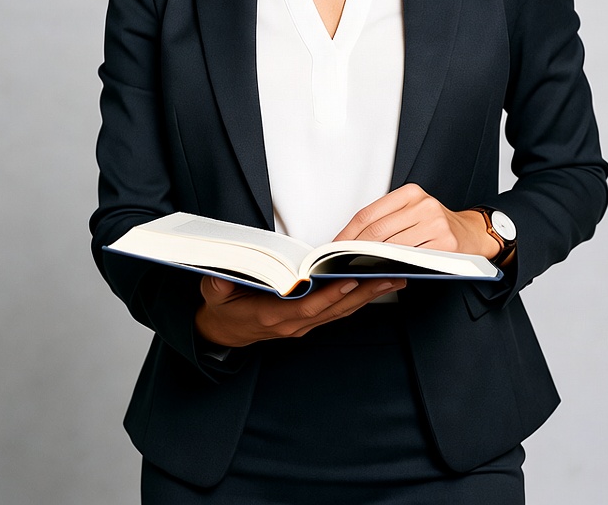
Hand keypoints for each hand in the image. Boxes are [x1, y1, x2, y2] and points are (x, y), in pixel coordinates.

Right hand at [195, 275, 406, 347]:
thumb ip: (218, 287)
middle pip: (334, 308)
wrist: (223, 332)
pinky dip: (359, 298)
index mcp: (272, 316)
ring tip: (394, 276)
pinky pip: (338, 310)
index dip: (330, 296)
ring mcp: (303, 325)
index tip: (351, 280)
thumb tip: (221, 278)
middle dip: (363, 292)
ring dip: (369, 295)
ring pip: (341, 310)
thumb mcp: (213, 295)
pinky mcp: (309, 321)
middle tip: (390, 274)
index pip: (307, 307)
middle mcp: (293, 324)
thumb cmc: (221, 308)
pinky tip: (377, 284)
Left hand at [333, 183, 499, 258]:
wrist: (472, 232)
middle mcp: (423, 205)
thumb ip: (387, 221)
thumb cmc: (437, 224)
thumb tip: (352, 241)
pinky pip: (411, 259)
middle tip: (340, 262)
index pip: (369, 214)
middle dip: (355, 250)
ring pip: (392, 246)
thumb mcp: (413, 211)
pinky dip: (393, 267)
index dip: (347, 233)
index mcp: (410, 193)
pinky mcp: (444, 244)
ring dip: (371, 261)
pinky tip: (384, 271)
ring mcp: (435, 224)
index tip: (334, 247)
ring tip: (357, 269)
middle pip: (377, 231)